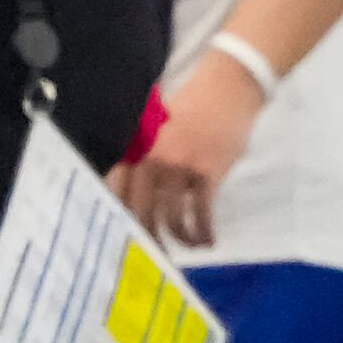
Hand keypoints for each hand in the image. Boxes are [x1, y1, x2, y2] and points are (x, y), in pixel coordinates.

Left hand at [106, 52, 265, 248]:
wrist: (226, 88)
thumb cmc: (192, 107)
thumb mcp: (159, 127)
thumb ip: (146, 154)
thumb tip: (136, 187)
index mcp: (137, 146)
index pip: (116, 186)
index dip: (117, 214)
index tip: (121, 235)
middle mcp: (152, 158)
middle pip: (140, 208)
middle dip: (147, 237)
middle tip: (155, 254)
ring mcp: (180, 165)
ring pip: (172, 216)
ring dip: (181, 238)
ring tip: (190, 246)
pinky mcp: (208, 171)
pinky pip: (202, 212)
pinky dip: (204, 231)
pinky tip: (208, 240)